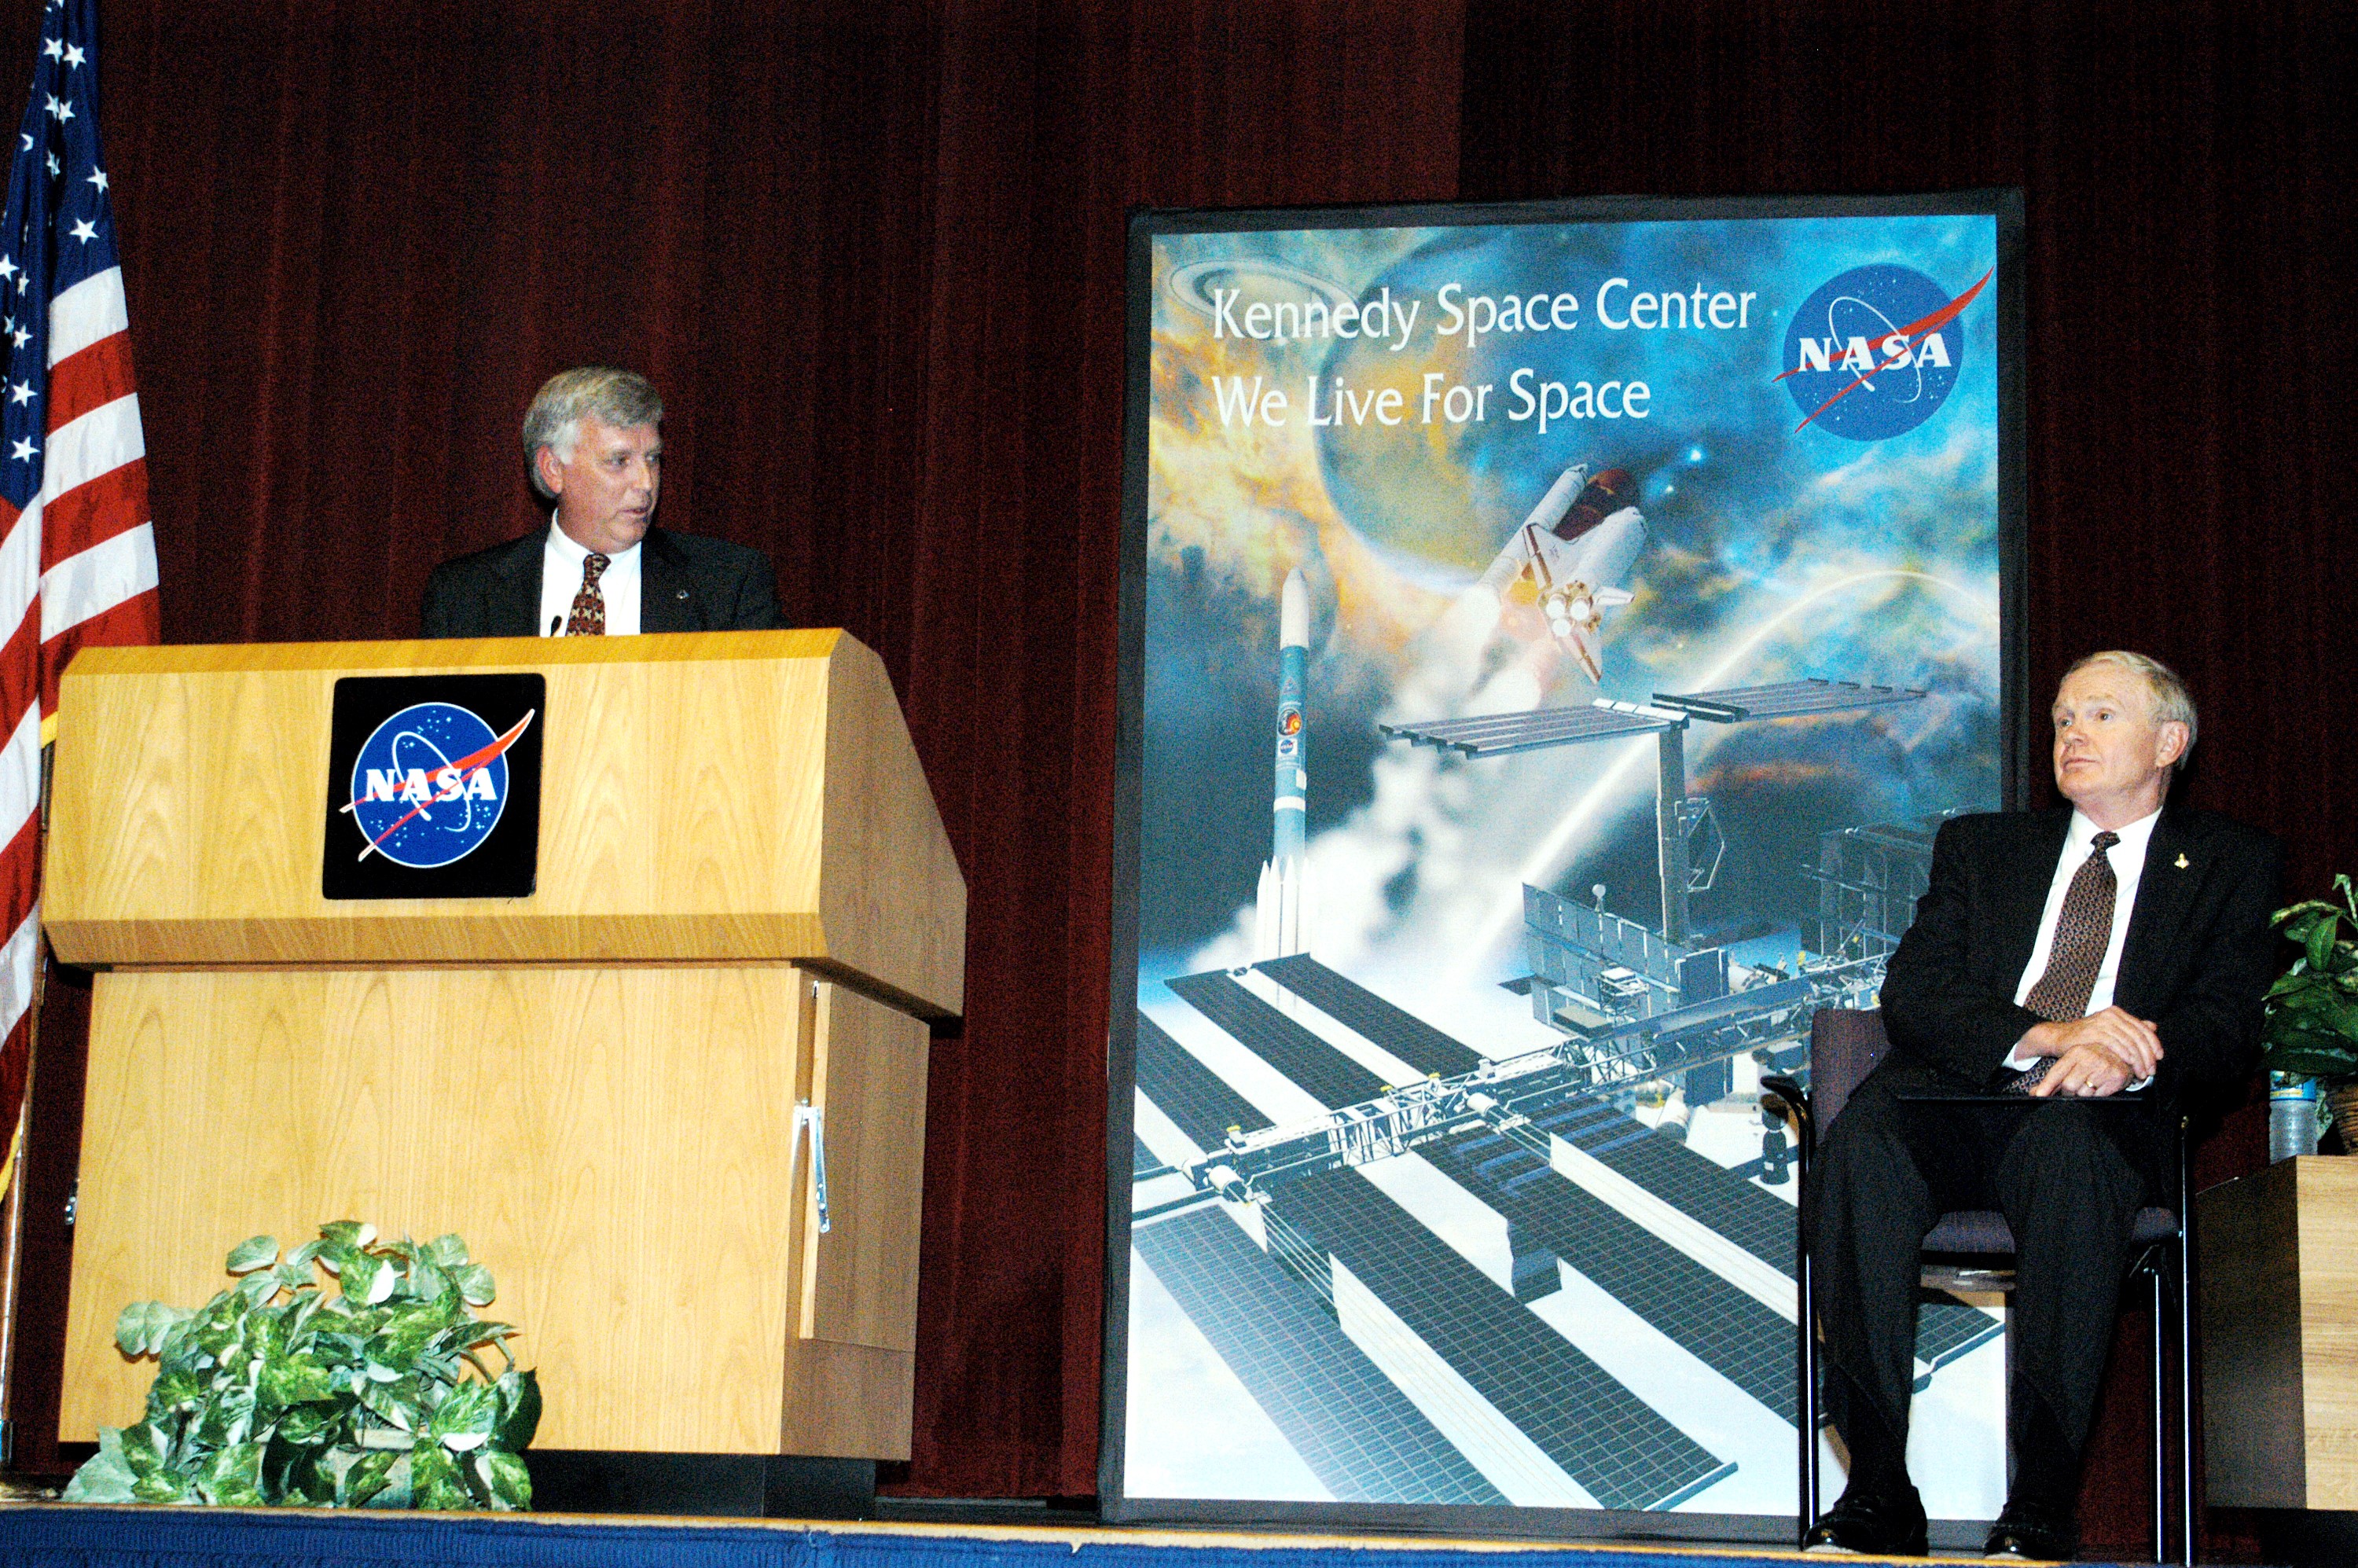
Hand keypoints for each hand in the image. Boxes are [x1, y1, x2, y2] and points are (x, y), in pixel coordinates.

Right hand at [2022, 1007, 2162, 1080]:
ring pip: (2129, 1042)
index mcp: (2118, 1013)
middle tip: (2151, 1070)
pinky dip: (2125, 1056)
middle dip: (2148, 1056)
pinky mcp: (2094, 1032)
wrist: (2060, 1037)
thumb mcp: (2110, 1031)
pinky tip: (2129, 1065)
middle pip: (2138, 1036)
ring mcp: (2102, 1023)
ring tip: (2141, 1073)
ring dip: (2139, 1060)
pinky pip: (2116, 1044)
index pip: (2143, 1028)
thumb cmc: (2086, 1037)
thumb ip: (2131, 1028)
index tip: (2159, 1058)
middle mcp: (2111, 1015)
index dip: (2154, 1044)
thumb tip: (2153, 1026)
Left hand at [2029, 1041, 2138, 1097]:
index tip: (2038, 1096)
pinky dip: (2097, 1095)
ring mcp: (2104, 1067)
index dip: (2047, 1086)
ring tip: (2091, 1085)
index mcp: (2076, 1052)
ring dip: (2084, 1094)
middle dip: (2069, 1092)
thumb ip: (2054, 1079)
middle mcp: (2089, 1058)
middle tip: (2074, 1090)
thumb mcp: (2073, 1064)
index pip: (2057, 1072)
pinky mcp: (2116, 1077)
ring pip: (2084, 1093)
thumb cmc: (2093, 1062)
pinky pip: (2099, 1096)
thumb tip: (2034, 1093)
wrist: (2124, 1056)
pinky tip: (2101, 1086)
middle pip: (2069, 1085)